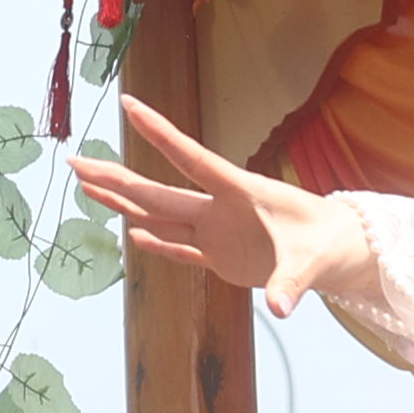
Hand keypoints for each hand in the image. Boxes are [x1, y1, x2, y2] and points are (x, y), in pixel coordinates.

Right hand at [65, 104, 373, 313]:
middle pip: (157, 191)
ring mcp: (216, 231)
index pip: (190, 158)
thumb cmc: (326, 244)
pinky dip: (156, 244)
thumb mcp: (310, 264)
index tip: (129, 104)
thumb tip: (281, 309)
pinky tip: (130, 235)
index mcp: (239, 193)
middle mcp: (219, 208)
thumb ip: (289, 285)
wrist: (338, 250)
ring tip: (86, 186)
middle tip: (75, 161)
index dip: (160, 133)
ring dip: (123, 203)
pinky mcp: (221, 256)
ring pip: (160, 215)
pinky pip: (180, 249)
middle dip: (115, 177)